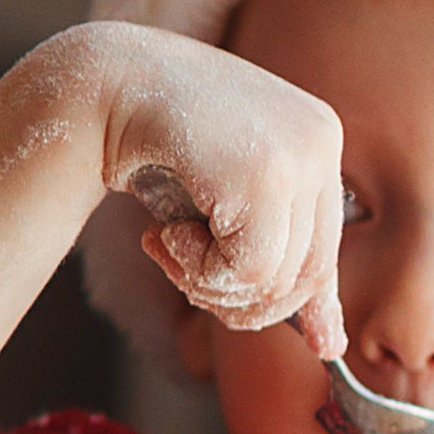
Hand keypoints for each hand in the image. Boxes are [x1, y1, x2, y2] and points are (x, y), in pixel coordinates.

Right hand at [74, 24, 345, 354]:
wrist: (102, 87)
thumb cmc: (154, 140)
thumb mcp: (227, 196)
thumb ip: (278, 256)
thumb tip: (331, 346)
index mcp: (320, 135)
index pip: (325, 248)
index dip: (298, 300)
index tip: (313, 342)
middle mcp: (321, 141)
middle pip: (306, 274)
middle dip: (241, 299)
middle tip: (183, 274)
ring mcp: (298, 156)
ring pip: (274, 281)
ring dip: (207, 282)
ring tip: (168, 244)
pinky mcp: (264, 178)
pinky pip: (247, 272)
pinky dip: (196, 272)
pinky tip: (165, 234)